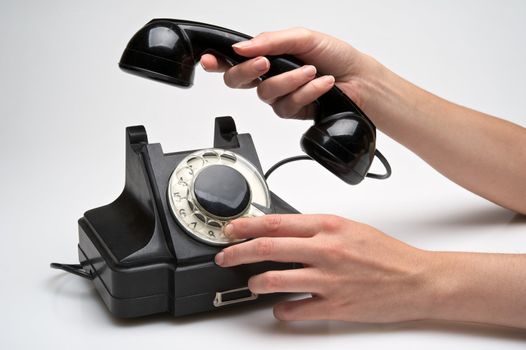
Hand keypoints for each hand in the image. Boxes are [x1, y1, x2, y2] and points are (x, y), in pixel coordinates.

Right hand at [200, 28, 378, 118]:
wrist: (360, 80)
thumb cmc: (335, 55)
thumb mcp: (303, 38)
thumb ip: (271, 41)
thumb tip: (242, 47)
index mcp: (268, 55)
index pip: (234, 59)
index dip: (216, 61)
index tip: (207, 59)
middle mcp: (269, 76)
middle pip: (238, 81)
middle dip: (247, 72)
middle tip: (264, 64)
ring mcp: (279, 95)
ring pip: (265, 94)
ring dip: (290, 80)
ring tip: (310, 70)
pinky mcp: (292, 111)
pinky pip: (287, 105)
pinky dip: (306, 92)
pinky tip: (321, 83)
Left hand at [214, 214, 433, 321]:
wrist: (417, 279)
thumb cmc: (386, 253)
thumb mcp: (349, 228)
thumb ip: (316, 229)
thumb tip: (283, 232)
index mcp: (328, 226)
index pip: (276, 222)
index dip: (247, 226)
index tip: (231, 230)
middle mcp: (325, 250)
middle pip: (268, 248)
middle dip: (238, 252)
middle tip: (225, 257)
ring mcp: (329, 279)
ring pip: (275, 279)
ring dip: (256, 282)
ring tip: (252, 283)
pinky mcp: (335, 305)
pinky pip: (296, 309)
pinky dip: (282, 310)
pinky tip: (281, 308)